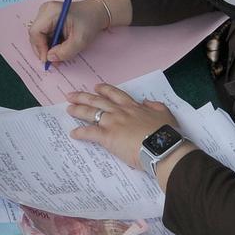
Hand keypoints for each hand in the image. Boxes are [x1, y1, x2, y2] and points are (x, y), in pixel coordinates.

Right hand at [29, 0, 108, 64]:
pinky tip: (59, 48)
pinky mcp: (47, 19)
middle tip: (54, 61)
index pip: (36, 32)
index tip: (48, 60)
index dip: (39, 48)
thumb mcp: (80, 40)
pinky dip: (49, 44)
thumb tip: (49, 58)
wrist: (96, 13)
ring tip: (58, 56)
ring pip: (38, 36)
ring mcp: (45, 14)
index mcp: (51, 11)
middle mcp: (45, 10)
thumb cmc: (90, 22)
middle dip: (43, 49)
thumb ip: (65, 52)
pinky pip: (43, 35)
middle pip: (35, 34)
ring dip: (47, 48)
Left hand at [66, 85, 180, 170]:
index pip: (116, 94)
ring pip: (90, 113)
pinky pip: (90, 132)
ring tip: (68, 108)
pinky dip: (80, 132)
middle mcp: (120, 112)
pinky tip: (73, 133)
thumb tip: (146, 102)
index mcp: (133, 107)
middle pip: (98, 101)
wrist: (162, 147)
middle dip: (83, 97)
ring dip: (78, 110)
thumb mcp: (164, 113)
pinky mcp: (108, 137)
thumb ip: (155, 106)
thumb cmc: (165, 133)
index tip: (96, 87)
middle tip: (72, 95)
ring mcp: (112, 123)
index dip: (104, 90)